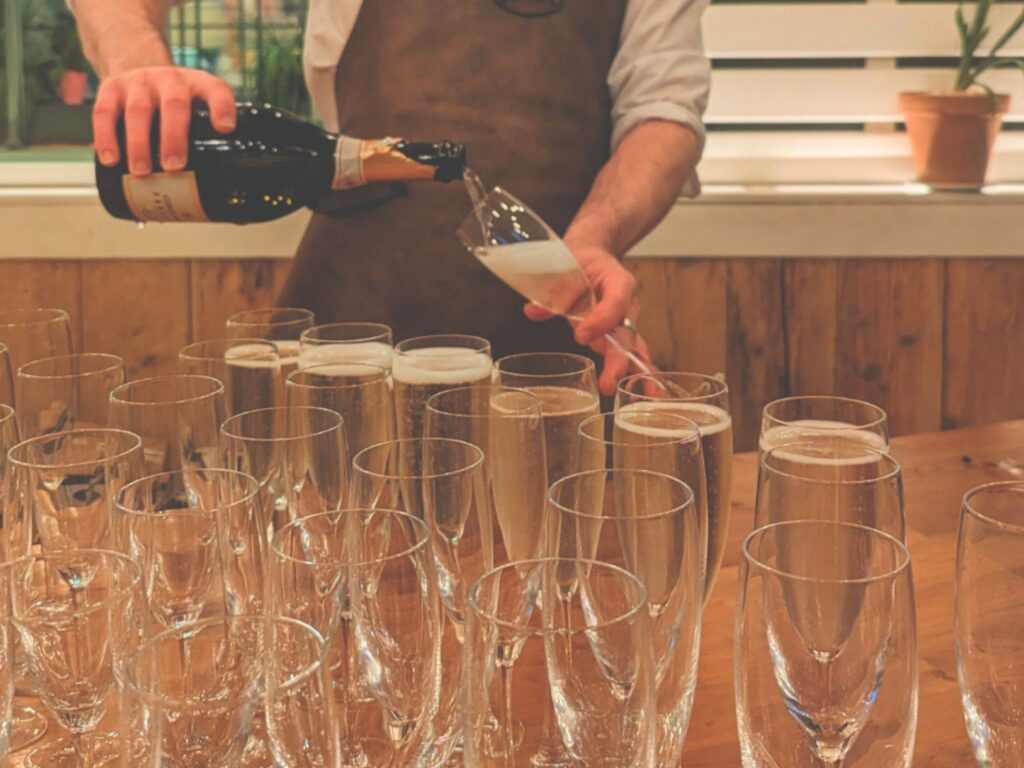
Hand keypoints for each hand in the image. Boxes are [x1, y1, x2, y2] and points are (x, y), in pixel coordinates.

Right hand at [93, 66, 235, 174]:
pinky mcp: (111, 88)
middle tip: (174, 166)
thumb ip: (210, 138)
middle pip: (173, 104)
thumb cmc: (176, 101)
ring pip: (138, 110)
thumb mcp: (197, 107)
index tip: (225, 128)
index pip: (216, 90)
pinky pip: (104, 112)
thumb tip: (223, 191)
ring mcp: (139, 82)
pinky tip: (110, 160)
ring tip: (142, 172)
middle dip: (173, 137)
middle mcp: (170, 79)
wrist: (138, 66)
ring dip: (139, 143)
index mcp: (198, 85)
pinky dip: (106, 137)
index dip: (222, 107)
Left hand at [524, 240, 652, 394]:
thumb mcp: (566, 266)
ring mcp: (626, 324)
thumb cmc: (581, 261)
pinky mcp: (620, 337)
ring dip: (639, 374)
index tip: (581, 337)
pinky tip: (642, 395)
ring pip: (636, 349)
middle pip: (627, 335)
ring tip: (647, 397)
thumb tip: (534, 311)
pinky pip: (631, 356)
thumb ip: (554, 292)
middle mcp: (628, 305)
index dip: (600, 321)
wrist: (592, 257)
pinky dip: (637, 374)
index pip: (615, 302)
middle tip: (608, 383)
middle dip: (619, 361)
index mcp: (619, 282)